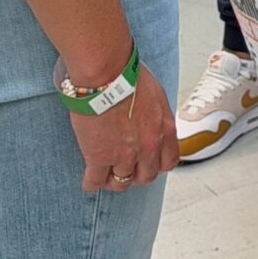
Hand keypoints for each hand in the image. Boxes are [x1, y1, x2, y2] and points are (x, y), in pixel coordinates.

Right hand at [71, 63, 177, 193]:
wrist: (106, 74)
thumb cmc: (127, 74)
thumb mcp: (154, 94)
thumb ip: (155, 113)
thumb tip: (149, 117)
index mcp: (164, 129)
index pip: (168, 161)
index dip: (156, 165)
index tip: (149, 164)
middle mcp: (148, 146)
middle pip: (145, 176)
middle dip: (136, 175)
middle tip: (127, 172)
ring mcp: (123, 155)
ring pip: (121, 182)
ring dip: (114, 181)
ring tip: (106, 178)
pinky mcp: (99, 157)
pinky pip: (95, 180)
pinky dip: (92, 184)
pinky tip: (89, 183)